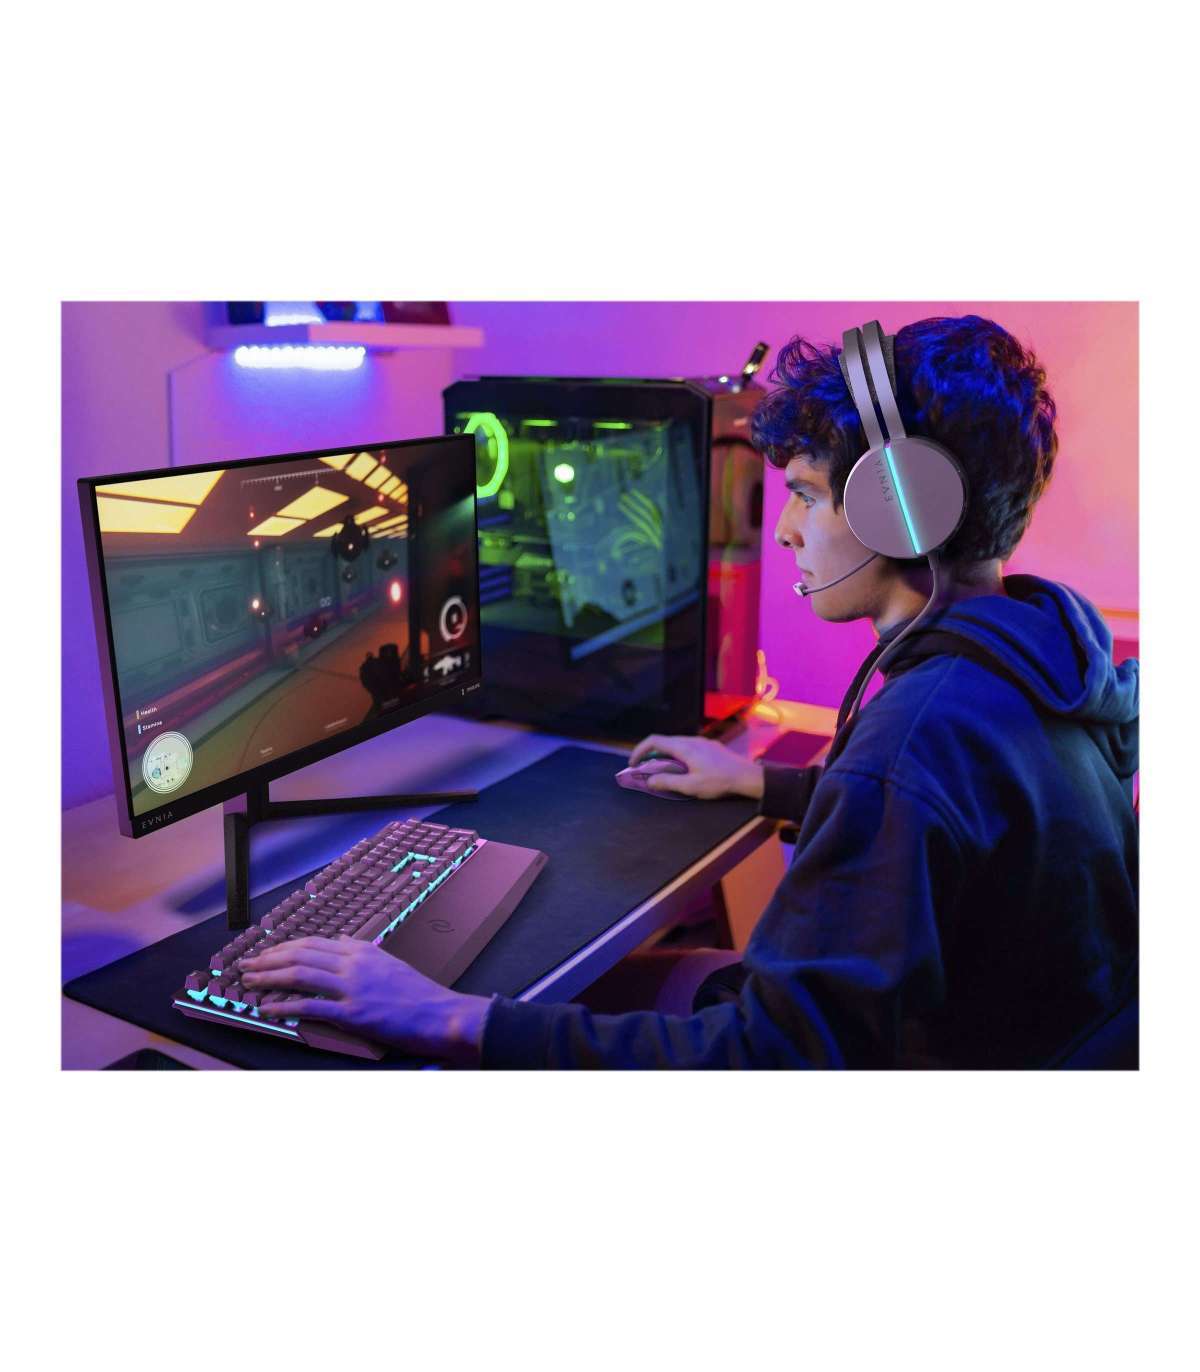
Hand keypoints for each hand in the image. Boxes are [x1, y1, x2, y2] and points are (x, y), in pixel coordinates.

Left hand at [241, 937, 490, 1064]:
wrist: (440, 1014)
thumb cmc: (418, 994)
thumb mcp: (389, 963)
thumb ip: (362, 952)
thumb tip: (339, 940)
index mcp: (361, 951)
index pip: (312, 943)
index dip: (283, 947)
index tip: (265, 953)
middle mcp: (354, 964)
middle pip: (300, 954)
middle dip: (268, 959)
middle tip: (246, 965)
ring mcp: (352, 988)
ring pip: (300, 975)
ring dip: (269, 977)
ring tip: (249, 982)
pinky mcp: (353, 1013)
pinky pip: (310, 1006)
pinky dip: (284, 1007)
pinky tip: (267, 1009)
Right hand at [627, 734, 764, 800]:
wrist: (747, 776)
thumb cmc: (718, 781)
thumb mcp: (691, 786)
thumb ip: (668, 782)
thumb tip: (649, 780)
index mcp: (684, 747)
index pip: (654, 741)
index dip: (639, 750)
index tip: (633, 764)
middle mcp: (691, 740)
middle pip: (664, 741)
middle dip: (651, 754)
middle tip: (645, 769)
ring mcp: (702, 742)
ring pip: (677, 744)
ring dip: (665, 755)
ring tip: (663, 771)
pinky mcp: (711, 747)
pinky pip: (688, 747)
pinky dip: (677, 755)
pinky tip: (683, 768)